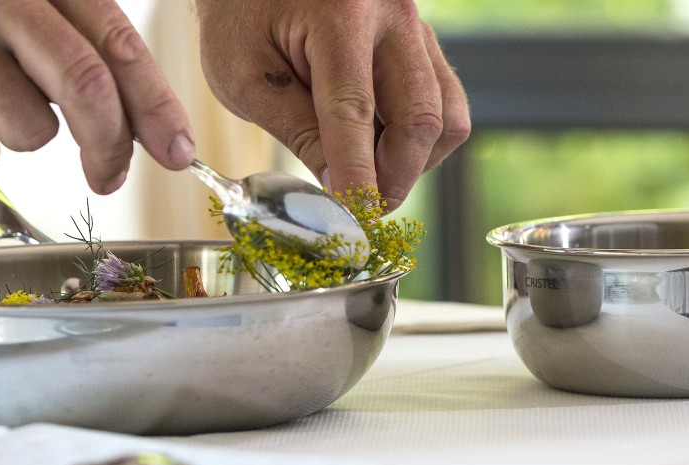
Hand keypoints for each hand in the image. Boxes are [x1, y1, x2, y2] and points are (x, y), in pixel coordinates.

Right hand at [0, 0, 194, 193]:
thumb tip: (153, 130)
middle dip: (111, 145)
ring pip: (31, 131)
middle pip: (86, 88)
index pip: (117, 44)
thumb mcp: (35, 3)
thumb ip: (89, 44)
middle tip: (111, 174)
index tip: (178, 149)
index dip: (156, 104)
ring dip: (28, 132)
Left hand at [194, 0, 470, 209]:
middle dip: (395, 178)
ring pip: (446, 117)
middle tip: (364, 208)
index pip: (354, 111)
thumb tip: (342, 191)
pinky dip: (424, 140)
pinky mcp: (426, 41)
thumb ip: (297, 132)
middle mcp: (391, 13)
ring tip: (373, 175)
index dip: (358, 175)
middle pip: (419, 118)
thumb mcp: (244, 76)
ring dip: (415, 163)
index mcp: (338, 12)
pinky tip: (384, 146)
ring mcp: (417, 25)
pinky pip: (447, 102)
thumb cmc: (241, 15)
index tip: (356, 220)